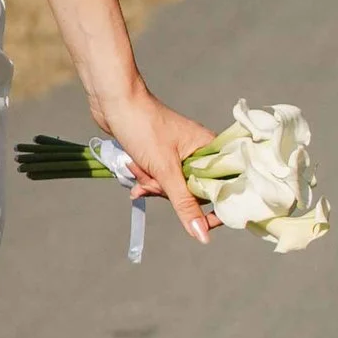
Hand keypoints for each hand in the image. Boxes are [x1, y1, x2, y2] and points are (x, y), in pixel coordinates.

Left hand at [94, 89, 217, 245]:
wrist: (113, 101)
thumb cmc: (143, 128)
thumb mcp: (165, 170)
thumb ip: (184, 204)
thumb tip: (202, 236)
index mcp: (211, 149)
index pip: (224, 187)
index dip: (214, 207)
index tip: (200, 224)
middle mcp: (199, 151)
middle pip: (194, 191)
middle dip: (169, 192)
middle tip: (153, 181)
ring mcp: (180, 153)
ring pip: (173, 186)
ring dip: (152, 183)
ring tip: (137, 168)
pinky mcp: (161, 154)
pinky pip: (159, 177)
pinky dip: (145, 177)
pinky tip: (131, 171)